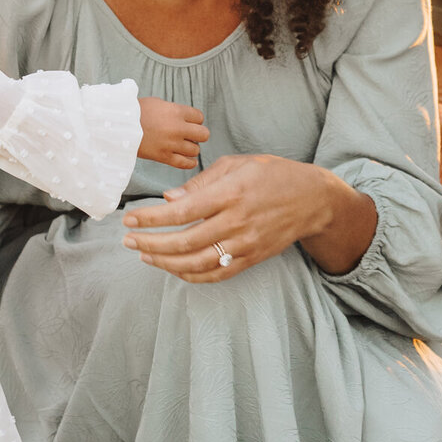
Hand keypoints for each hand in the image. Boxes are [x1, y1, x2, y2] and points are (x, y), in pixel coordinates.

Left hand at [120, 154, 332, 281]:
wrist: (312, 199)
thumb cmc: (272, 175)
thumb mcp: (237, 165)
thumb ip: (201, 182)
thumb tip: (169, 199)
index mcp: (231, 193)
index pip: (182, 211)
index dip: (151, 218)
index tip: (129, 218)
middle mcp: (237, 221)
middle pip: (184, 242)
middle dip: (150, 243)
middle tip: (128, 241)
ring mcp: (245, 244)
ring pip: (197, 263)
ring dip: (165, 263)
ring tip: (145, 255)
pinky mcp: (251, 258)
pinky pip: (216, 274)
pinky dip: (191, 276)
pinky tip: (173, 269)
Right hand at [137, 97, 208, 169]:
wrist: (118, 126)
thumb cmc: (135, 112)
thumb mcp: (158, 103)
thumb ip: (174, 111)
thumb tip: (184, 118)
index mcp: (176, 111)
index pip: (199, 117)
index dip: (195, 120)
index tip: (189, 123)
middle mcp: (178, 128)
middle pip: (203, 134)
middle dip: (198, 135)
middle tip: (190, 135)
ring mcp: (172, 144)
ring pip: (196, 150)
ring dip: (191, 148)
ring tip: (183, 146)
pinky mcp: (164, 157)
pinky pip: (185, 163)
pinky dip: (189, 162)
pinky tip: (189, 159)